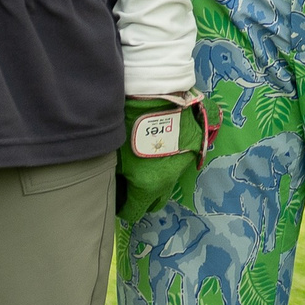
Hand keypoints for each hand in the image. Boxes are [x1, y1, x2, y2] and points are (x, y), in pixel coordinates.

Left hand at [117, 91, 213, 226]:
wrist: (155, 91)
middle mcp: (169, 181)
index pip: (134, 212)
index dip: (121, 208)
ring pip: (168, 184)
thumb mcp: (113, 153)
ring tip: (142, 164)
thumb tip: (111, 186)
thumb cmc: (127, 122)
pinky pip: (178, 164)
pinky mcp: (193, 148)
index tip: (115, 199)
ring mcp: (183, 165)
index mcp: (147, 186)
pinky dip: (167, 162)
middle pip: (154, 203)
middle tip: (128, 185)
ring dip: (155, 181)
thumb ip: (114, 177)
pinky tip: (156, 148)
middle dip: (141, 200)